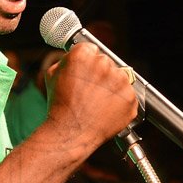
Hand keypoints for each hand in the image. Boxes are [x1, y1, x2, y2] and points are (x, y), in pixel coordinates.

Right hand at [44, 42, 137, 159]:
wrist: (71, 132)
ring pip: (119, 78)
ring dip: (111, 87)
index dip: (87, 62)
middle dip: (99, 74)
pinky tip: (105, 110)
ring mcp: (120, 81)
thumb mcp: (52, 76)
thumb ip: (65, 61)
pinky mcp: (131, 97)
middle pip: (106, 62)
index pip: (91, 49)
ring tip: (97, 102)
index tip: (85, 72)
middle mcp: (104, 64)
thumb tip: (73, 56)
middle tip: (90, 91)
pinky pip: (127, 95)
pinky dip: (119, 102)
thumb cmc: (59, 106)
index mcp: (83, 55)